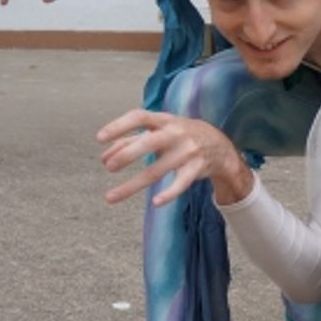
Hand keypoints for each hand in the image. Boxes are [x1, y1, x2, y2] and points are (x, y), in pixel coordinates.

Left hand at [97, 109, 251, 206]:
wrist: (221, 146)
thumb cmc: (181, 136)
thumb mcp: (159, 132)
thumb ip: (130, 141)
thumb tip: (103, 157)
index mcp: (164, 121)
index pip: (140, 117)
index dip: (119, 126)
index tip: (99, 139)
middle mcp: (176, 134)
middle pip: (150, 142)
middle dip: (128, 154)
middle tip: (108, 167)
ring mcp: (188, 152)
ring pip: (158, 170)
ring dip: (133, 185)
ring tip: (110, 197)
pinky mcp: (196, 169)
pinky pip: (181, 183)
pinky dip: (169, 193)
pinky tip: (155, 202)